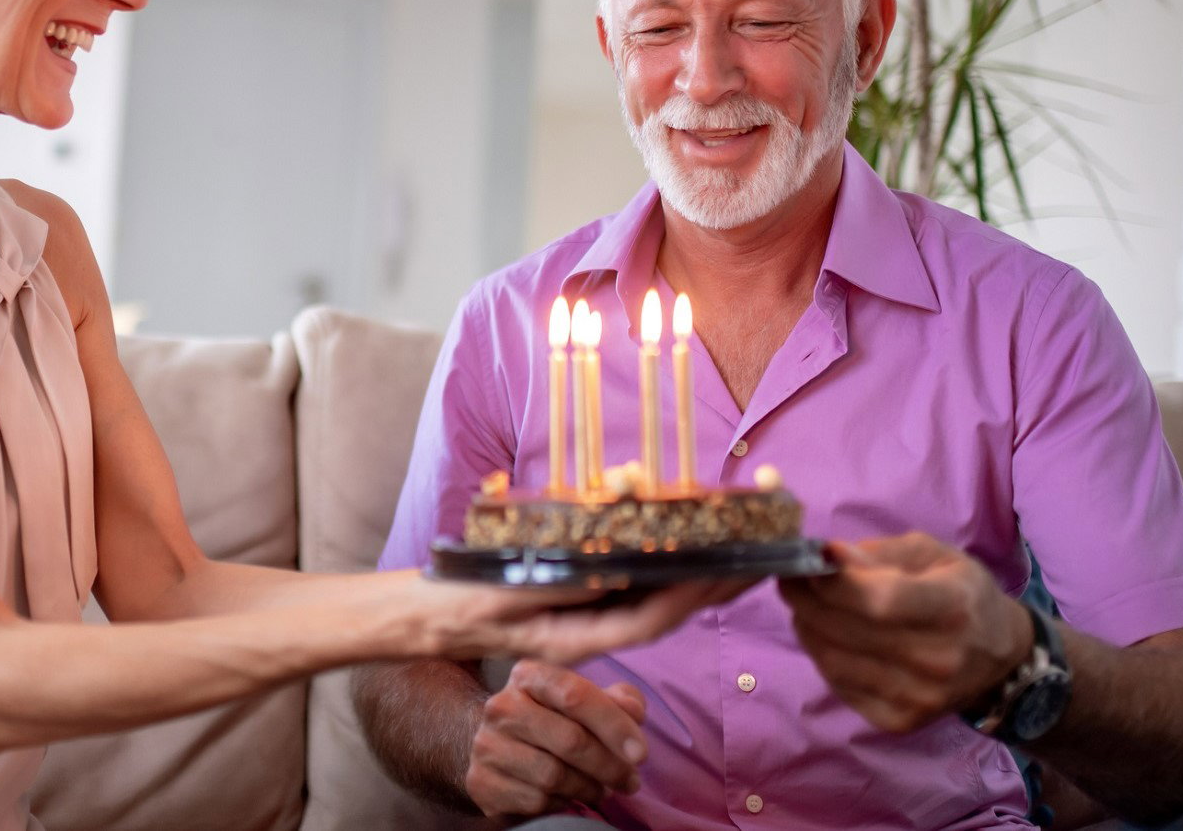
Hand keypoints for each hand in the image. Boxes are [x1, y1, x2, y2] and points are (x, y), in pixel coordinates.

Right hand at [415, 575, 757, 665]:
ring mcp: (582, 616)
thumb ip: (561, 586)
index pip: (651, 617)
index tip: (732, 567)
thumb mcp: (506, 594)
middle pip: (663, 608)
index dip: (694, 592)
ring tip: (733, 547)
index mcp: (578, 635)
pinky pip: (625, 587)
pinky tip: (674, 546)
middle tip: (759, 554)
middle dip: (711, 582)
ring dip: (691, 573)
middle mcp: (589, 629)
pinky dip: (655, 566)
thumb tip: (616, 571)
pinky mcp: (573, 601)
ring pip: (649, 598)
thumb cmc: (458, 602)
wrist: (423, 617)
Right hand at [463, 659, 645, 817]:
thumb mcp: (584, 701)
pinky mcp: (482, 782)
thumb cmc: (553, 721)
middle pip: (570, 740)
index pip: (575, 695)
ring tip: (601, 788)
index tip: (641, 753)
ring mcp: (487, 746)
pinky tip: (569, 796)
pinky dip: (563, 803)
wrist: (497, 749)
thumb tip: (634, 712)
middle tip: (631, 781)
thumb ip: (616, 700)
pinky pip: (536, 800)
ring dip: (589, 788)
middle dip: (610, 766)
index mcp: (529, 676)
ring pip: (554, 775)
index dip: (614, 725)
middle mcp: (502, 707)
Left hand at [778, 532, 1032, 732]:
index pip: (878, 599)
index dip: (834, 582)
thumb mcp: (932, 555)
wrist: (1000, 655)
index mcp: (952, 609)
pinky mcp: (901, 721)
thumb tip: (828, 555)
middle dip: (806, 599)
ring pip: (834, 659)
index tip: (808, 563)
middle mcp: (939, 659)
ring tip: (803, 605)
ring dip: (806, 627)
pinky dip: (822, 657)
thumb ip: (879, 554)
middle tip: (790, 580)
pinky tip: (824, 636)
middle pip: (847, 629)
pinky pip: (840, 685)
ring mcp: (920, 697)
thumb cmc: (961, 592)